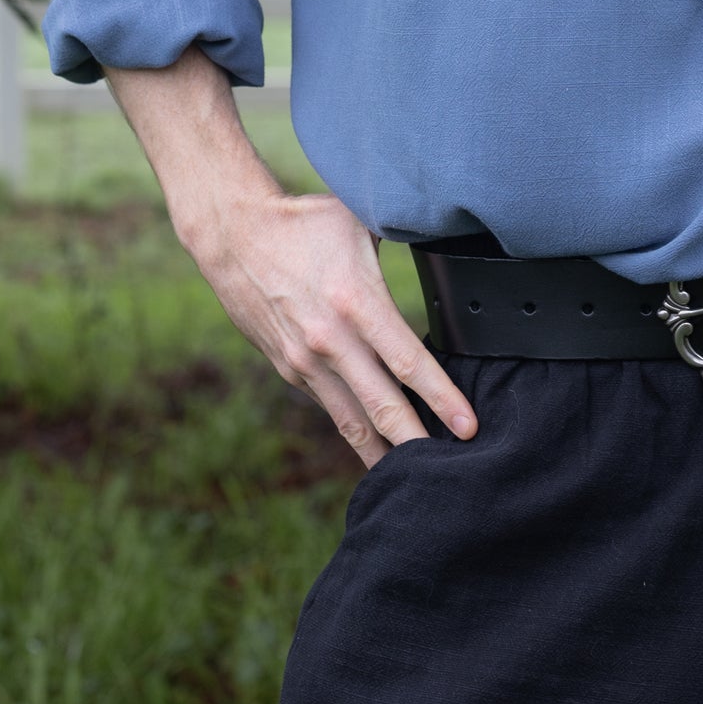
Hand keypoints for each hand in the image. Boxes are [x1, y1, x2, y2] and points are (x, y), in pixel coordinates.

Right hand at [185, 188, 477, 466]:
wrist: (233, 237)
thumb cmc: (305, 222)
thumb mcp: (361, 222)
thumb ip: (405, 235)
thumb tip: (446, 233)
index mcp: (356, 302)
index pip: (408, 361)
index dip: (442, 399)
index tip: (468, 427)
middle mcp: (331, 341)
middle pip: (383, 407)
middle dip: (420, 444)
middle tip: (451, 473)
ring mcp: (307, 362)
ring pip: (354, 422)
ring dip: (386, 453)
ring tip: (414, 481)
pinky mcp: (290, 370)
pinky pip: (332, 408)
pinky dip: (356, 432)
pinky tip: (378, 449)